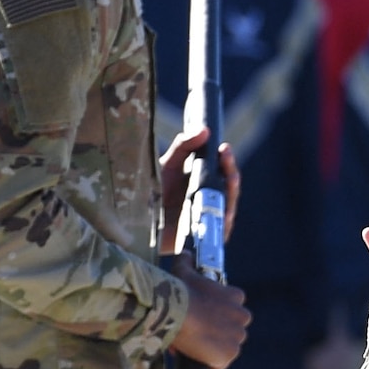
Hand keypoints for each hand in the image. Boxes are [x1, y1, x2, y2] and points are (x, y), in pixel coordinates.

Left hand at [158, 127, 240, 252]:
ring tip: (228, 175)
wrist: (138, 226)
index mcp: (205, 184)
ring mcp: (211, 220)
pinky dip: (223, 215)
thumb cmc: (153, 195)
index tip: (223, 147)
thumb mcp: (168, 165)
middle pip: (230, 187)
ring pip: (229, 205)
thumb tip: (204, 130)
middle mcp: (211, 202)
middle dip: (230, 170)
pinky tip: (222, 204)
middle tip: (225, 153)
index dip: (226, 160)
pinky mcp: (208, 237)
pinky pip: (222, 226)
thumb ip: (184, 145)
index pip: (224, 171)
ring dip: (230, 189)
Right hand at [167, 252, 250, 368]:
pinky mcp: (229, 354)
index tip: (201, 318)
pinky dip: (209, 366)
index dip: (216, 316)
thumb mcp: (184, 271)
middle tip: (194, 335)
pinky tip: (196, 362)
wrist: (177, 313)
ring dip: (212, 350)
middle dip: (216, 334)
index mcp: (236, 296)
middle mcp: (242, 317)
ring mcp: (237, 337)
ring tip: (191, 348)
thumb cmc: (180, 291)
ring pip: (226, 348)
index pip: (232, 309)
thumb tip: (186, 253)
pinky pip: (219, 365)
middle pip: (232, 330)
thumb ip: (187, 262)